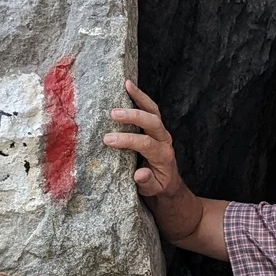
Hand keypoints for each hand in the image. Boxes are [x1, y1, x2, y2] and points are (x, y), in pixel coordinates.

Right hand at [103, 80, 182, 196]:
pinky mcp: (156, 126)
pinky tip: (128, 86)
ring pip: (153, 110)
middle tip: (113, 114)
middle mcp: (164, 140)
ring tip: (126, 85)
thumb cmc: (157, 185)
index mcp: (163, 155)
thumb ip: (147, 182)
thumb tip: (140, 174)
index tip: (108, 140)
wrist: (168, 182)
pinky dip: (140, 97)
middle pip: (153, 122)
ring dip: (140, 97)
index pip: (146, 143)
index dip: (127, 140)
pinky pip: (150, 108)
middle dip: (134, 116)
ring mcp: (161, 131)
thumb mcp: (153, 189)